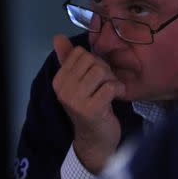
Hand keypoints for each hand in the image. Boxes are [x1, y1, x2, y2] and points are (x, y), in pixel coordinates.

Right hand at [52, 35, 124, 173]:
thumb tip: (58, 37)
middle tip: (106, 85)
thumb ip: (68, 60)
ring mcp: (76, 100)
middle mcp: (63, 89)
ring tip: (112, 91)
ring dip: (112, 80)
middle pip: (92, 60)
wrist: (95, 141)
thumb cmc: (89, 109)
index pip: (79, 53)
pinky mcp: (92, 109)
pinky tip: (117, 98)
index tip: (97, 77)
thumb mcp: (78, 83)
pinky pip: (111, 86)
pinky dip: (119, 90)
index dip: (94, 61)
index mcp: (59, 80)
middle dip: (105, 69)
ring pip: (101, 71)